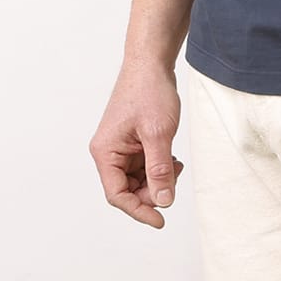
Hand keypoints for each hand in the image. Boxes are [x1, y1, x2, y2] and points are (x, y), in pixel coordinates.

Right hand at [89, 63, 184, 228]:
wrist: (151, 61)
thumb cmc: (149, 91)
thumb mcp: (158, 133)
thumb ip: (159, 170)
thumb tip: (163, 201)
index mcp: (105, 151)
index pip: (117, 195)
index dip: (138, 210)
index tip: (160, 219)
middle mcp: (109, 151)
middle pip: (127, 189)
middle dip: (152, 191)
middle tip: (173, 181)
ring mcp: (120, 146)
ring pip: (138, 178)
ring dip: (158, 178)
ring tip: (175, 165)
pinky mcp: (132, 140)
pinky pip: (144, 165)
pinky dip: (159, 167)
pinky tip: (172, 158)